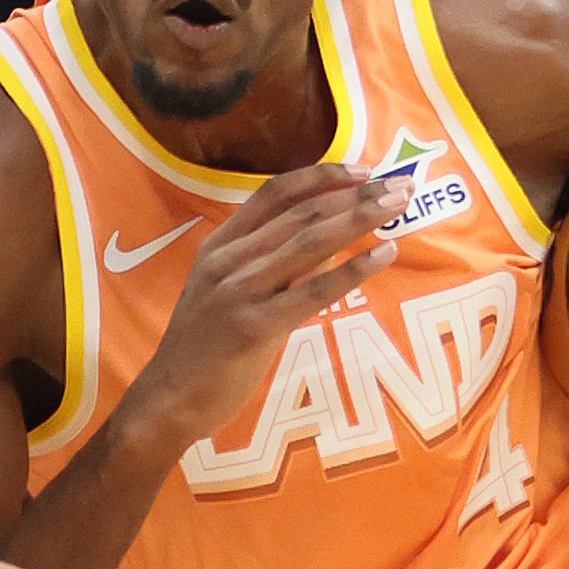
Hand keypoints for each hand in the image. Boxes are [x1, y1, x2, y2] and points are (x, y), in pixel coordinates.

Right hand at [127, 163, 409, 452]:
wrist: (167, 399)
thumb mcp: (226, 292)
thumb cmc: (202, 349)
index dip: (321, 175)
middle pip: (301, 212)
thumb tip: (328, 242)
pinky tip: (385, 253)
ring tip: (400, 204)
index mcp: (219, 245)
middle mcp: (228, 259)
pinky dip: (353, 268)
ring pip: (309, 242)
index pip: (274, 193)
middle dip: (356, 194)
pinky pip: (312, 291)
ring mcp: (239, 291)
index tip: (362, 169)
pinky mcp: (254, 326)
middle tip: (401, 183)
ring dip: (360, 217)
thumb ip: (269, 265)